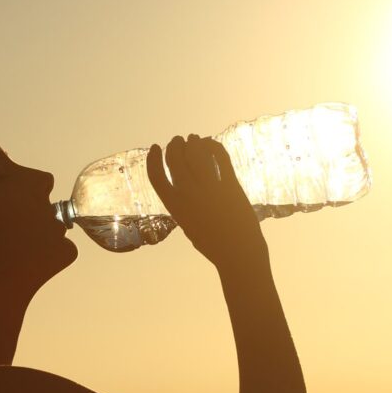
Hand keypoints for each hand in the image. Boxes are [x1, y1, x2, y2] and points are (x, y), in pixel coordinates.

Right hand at [146, 135, 268, 271]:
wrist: (238, 253)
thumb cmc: (212, 244)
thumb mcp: (188, 225)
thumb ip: (182, 206)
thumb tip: (180, 187)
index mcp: (175, 207)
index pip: (156, 176)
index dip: (153, 159)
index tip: (156, 147)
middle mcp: (189, 195)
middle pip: (176, 158)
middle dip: (175, 145)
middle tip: (178, 140)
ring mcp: (210, 189)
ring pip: (196, 153)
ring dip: (193, 142)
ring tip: (194, 139)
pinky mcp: (230, 185)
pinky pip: (220, 157)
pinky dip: (213, 146)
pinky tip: (210, 144)